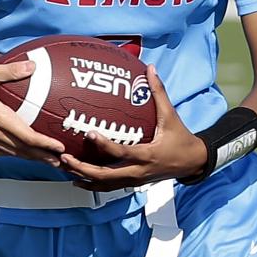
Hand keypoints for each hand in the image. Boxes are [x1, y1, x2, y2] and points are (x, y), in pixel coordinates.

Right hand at [0, 59, 67, 164]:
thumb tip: (33, 65)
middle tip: (61, 161)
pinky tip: (19, 153)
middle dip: (44, 157)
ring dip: (32, 158)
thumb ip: (10, 71)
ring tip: (47, 161)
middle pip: (24, 150)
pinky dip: (15, 154)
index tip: (60, 147)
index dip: (45, 144)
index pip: (27, 137)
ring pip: (14, 153)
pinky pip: (2, 151)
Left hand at [59, 65, 205, 189]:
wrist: (193, 162)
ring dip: (83, 177)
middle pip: (106, 176)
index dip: (104, 146)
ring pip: (105, 185)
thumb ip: (159, 92)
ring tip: (63, 167)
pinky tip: (76, 177)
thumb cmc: (180, 139)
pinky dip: (92, 183)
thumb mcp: (170, 116)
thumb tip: (150, 69)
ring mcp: (135, 180)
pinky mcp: (132, 183)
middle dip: (83, 169)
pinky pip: (109, 187)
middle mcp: (138, 171)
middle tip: (64, 157)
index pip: (122, 153)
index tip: (89, 134)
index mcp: (147, 155)